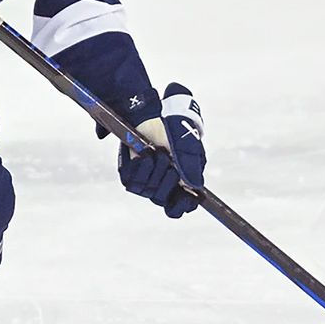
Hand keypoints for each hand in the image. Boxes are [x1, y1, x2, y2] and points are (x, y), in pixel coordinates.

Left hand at [116, 83, 205, 217]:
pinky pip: (131, 181)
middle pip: (161, 198)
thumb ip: (191, 165)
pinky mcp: (129, 174)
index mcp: (180, 184)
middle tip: (168, 158)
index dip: (181, 206)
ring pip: (147, 190)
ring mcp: (145, 181)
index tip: (183, 197)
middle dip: (166, 178)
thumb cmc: (173, 131)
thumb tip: (194, 187)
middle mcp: (162, 186)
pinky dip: (140, 165)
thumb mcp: (188, 145)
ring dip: (154, 168)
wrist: (151, 116)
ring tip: (156, 151)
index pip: (180, 207)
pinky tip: (144, 153)